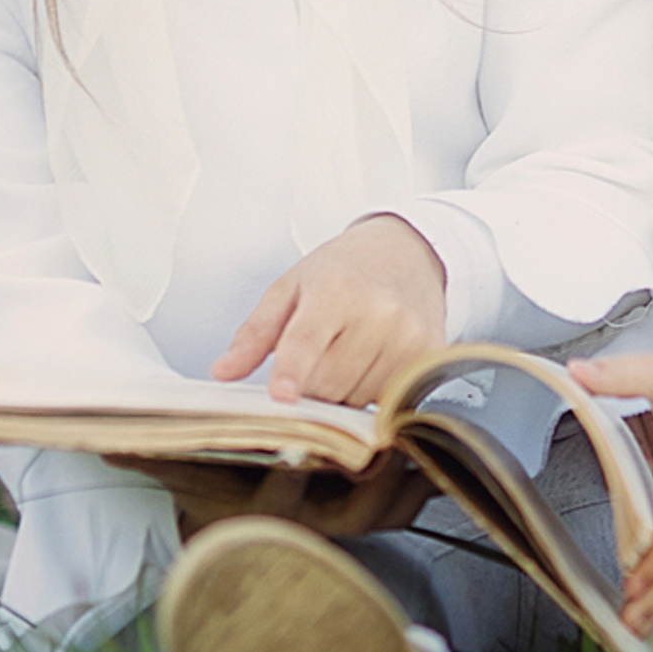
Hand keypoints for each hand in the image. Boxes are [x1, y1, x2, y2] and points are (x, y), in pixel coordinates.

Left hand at [212, 215, 446, 406]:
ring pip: (356, 398)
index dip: (293, 372)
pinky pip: (388, 400)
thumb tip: (223, 371)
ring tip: (349, 351)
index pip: (307, 340)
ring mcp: (408, 335)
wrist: (409, 252)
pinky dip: (371, 393)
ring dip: (342, 391)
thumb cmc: (345, 269)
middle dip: (311, 384)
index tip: (282, 395)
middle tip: (318, 355)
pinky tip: (372, 362)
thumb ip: (256, 333)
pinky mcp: (429, 354)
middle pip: (328, 383)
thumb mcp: (291, 287)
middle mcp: (378, 312)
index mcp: (336, 290)